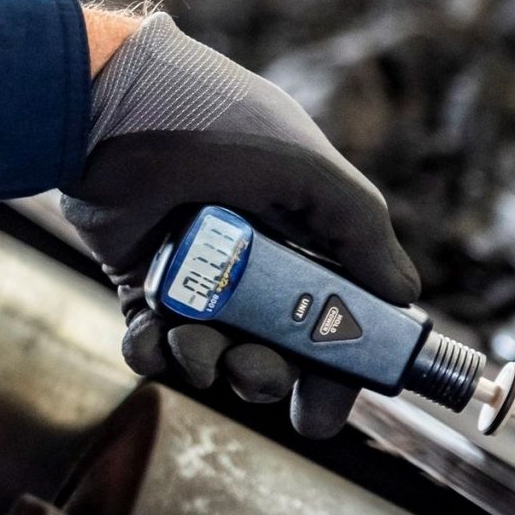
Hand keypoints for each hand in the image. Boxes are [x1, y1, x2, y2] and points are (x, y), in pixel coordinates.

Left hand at [62, 13, 419, 438]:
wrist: (109, 106)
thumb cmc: (214, 124)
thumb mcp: (307, 169)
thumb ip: (361, 231)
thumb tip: (405, 296)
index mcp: (305, 236)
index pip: (335, 320)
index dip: (333, 370)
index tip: (321, 408)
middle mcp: (255, 261)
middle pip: (274, 352)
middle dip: (266, 376)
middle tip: (252, 370)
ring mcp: (195, 275)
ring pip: (212, 353)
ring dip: (207, 364)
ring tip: (192, 341)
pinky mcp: (138, 282)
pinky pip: (150, 340)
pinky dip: (151, 353)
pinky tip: (152, 338)